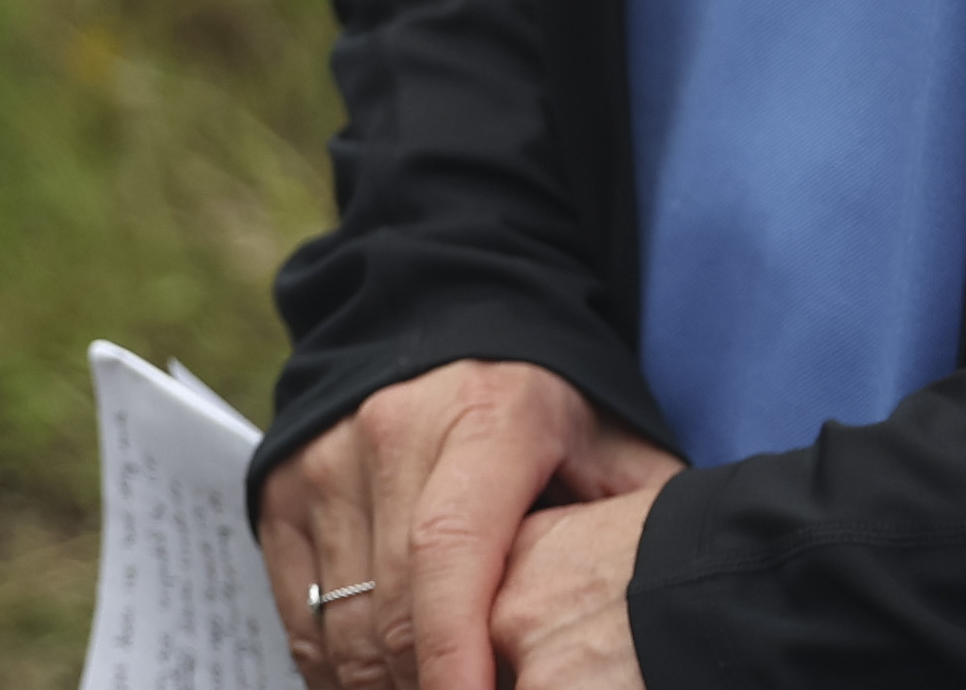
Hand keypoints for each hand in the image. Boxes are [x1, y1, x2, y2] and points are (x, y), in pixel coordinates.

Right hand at [255, 360, 679, 689]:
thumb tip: (683, 602)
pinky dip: (334, 674)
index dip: (458, 659)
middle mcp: (391, 429)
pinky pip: (300, 616)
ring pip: (342, 623)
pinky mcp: (281, 484)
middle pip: (393, 608)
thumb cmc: (540, 398)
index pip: (452, 554)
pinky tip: (380, 688)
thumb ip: (641, 518)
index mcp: (484, 418)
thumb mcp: (608, 440)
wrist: (438, 313)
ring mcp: (326, 457)